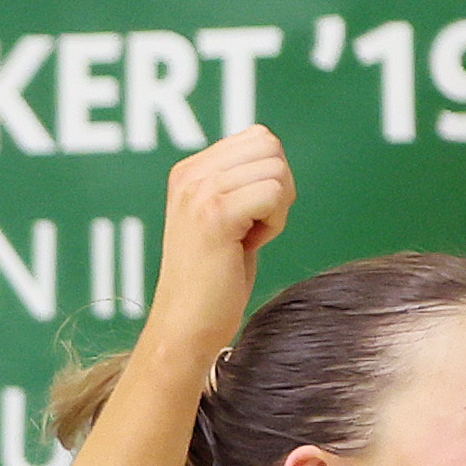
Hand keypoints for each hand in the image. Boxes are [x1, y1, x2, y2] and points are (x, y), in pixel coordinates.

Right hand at [147, 127, 295, 364]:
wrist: (186, 328)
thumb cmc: (213, 285)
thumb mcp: (225, 222)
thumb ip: (241, 186)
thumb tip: (277, 159)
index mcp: (191, 171)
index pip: (258, 138)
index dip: (270, 177)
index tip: (250, 218)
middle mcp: (191, 174)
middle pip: (270, 146)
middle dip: (279, 188)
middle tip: (257, 228)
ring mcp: (201, 191)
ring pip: (276, 168)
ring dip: (277, 209)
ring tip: (251, 239)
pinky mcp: (215, 214)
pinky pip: (273, 194)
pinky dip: (275, 223)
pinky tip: (251, 247)